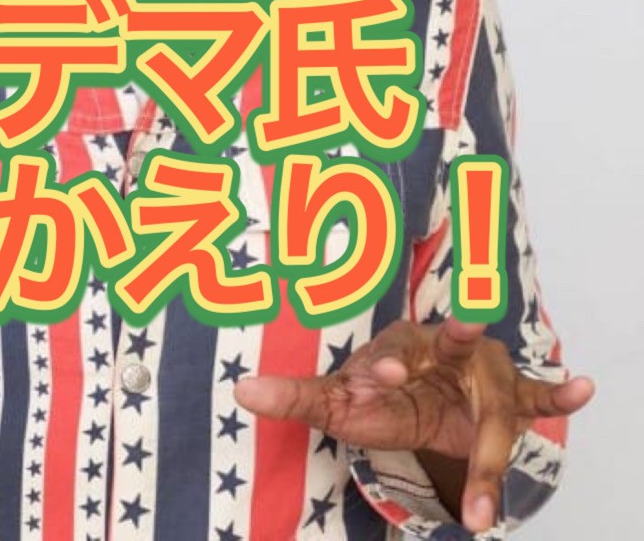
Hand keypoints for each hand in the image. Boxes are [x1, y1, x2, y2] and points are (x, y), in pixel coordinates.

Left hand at [233, 316, 593, 533]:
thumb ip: (293, 397)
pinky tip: (584, 387)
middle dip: (451, 358)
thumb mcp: (337, 399)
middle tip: (457, 335)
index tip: (382, 378)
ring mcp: (479, 372)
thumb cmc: (376, 391)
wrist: (421, 394)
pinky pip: (537, 394)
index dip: (386, 366)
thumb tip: (240, 392)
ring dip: (494, 445)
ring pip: (494, 402)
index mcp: (395, 345)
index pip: (392, 353)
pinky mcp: (509, 398)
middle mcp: (441, 348)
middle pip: (450, 360)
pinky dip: (559, 391)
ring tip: (492, 490)